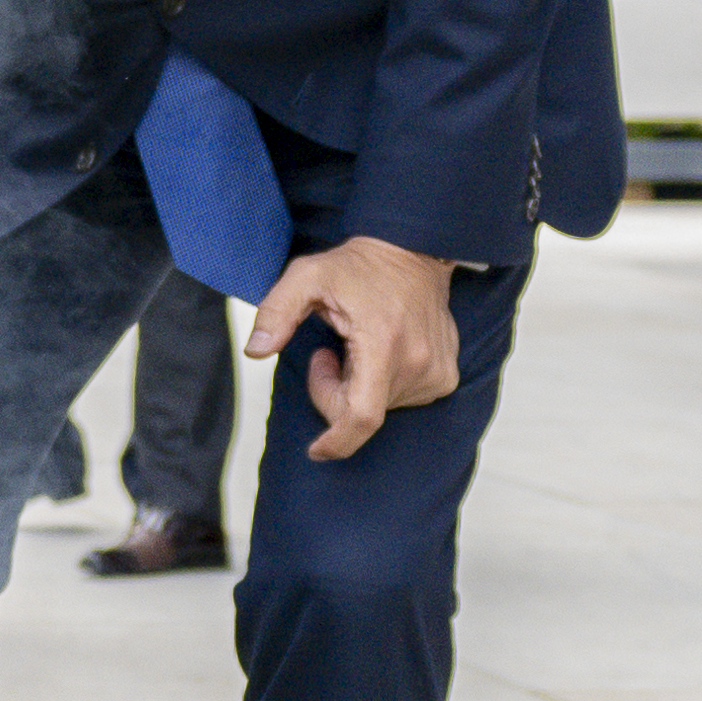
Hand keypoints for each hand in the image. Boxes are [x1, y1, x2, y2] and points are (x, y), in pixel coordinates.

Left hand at [244, 235, 461, 463]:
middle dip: (333, 391)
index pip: (362, 416)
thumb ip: (276, 313)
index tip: (316, 450)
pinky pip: (404, 399)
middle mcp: (417, 364)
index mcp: (383, 344)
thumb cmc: (357, 266)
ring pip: (381, 407)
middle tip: (328, 351)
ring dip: (358, 387)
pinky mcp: (446, 375)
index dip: (336, 441)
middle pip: (362, 412)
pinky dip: (382, 385)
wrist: (413, 251)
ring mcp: (436, 372)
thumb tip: (255, 351)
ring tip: (358, 344)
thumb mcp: (306, 276)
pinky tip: (381, 351)